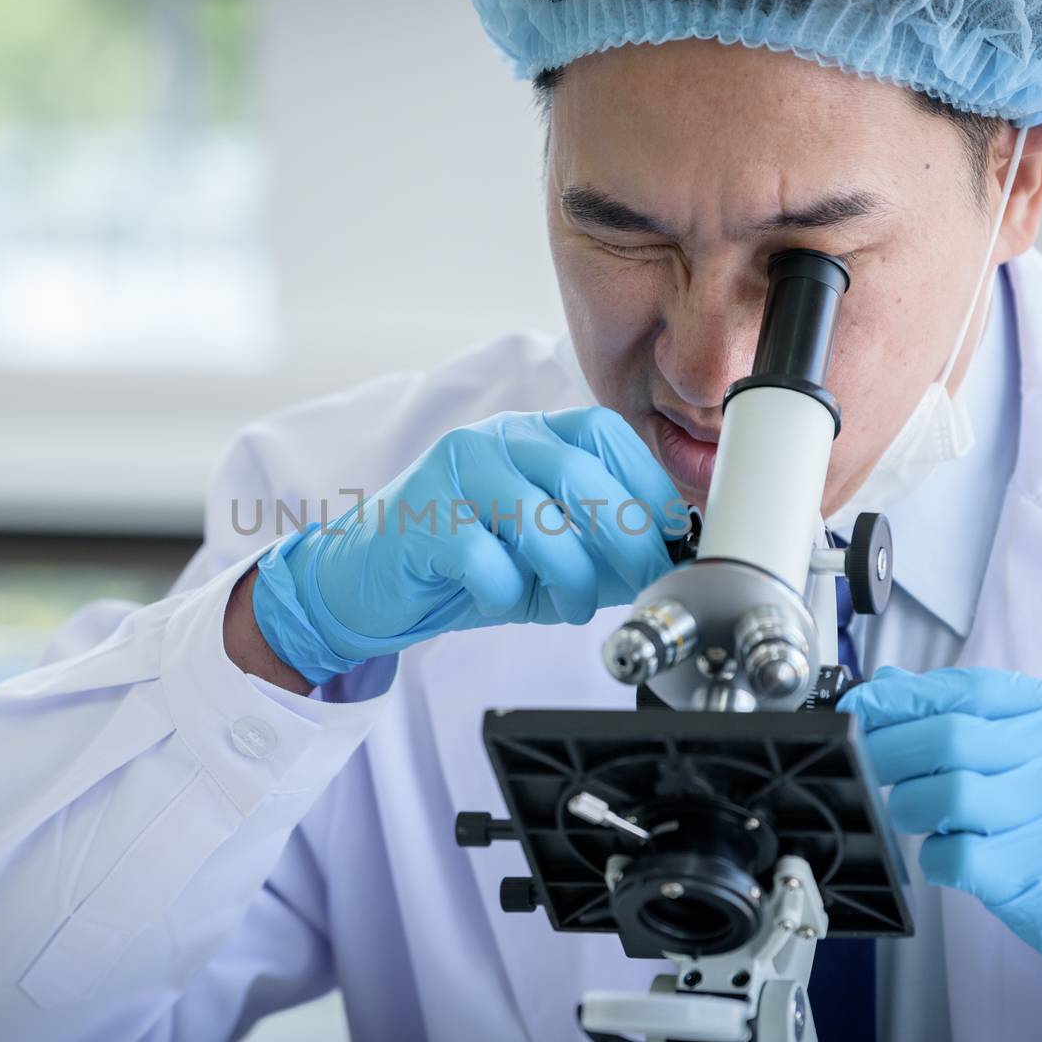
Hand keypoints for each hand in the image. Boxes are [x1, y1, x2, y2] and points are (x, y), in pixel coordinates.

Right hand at [251, 407, 685, 684]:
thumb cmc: (463, 564)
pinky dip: (507, 590)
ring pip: (538, 516)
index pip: (605, 435)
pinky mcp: (423, 516)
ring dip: (571, 575)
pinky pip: (485, 558)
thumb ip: (603, 551)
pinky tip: (501, 599)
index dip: (648, 486)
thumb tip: (670, 560)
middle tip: (643, 582)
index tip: (672, 539)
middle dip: (625, 538)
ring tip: (571, 606)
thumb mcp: (546, 556)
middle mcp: (494, 439)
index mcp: (531, 435)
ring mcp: (454, 472)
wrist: (368, 583)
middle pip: (579, 472)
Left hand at [839, 667, 1041, 1022]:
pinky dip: (932, 856)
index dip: (903, 696)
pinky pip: (956, 855)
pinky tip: (944, 858)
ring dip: (907, 804)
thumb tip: (888, 685)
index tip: (862, 703)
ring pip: (945, 795)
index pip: (971, 688)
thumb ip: (981, 718)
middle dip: (889, 748)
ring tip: (912, 812)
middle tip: (868, 762)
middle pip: (950, 738)